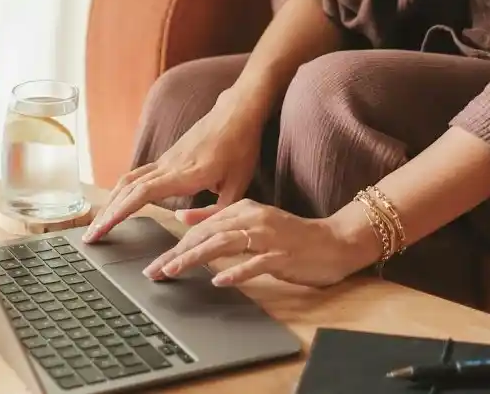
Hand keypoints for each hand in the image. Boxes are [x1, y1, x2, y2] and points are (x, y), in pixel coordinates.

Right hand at [84, 90, 265, 242]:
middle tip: (89, 236)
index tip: (102, 230)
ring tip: (100, 223)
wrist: (237, 111)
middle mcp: (169, 164)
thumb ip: (212, 211)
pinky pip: (139, 174)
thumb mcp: (237, 186)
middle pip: (128, 188)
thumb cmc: (240, 147)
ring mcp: (166, 158)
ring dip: (112, 201)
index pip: (142, 194)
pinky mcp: (168, 157)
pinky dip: (124, 190)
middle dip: (107, 213)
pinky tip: (119, 203)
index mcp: (185, 173)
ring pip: (129, 179)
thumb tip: (179, 219)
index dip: (119, 212)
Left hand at [141, 198, 380, 288]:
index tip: (155, 260)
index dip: (177, 242)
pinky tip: (219, 280)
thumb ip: (219, 218)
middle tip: (155, 270)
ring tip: (174, 270)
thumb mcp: (254, 221)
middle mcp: (254, 218)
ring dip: (197, 258)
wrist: (334, 241)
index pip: (204, 225)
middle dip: (178, 252)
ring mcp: (269, 236)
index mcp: (245, 208)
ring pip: (225, 245)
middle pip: (209, 234)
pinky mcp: (282, 254)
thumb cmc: (292, 235)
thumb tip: (183, 216)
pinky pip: (256, 263)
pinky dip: (236, 271)